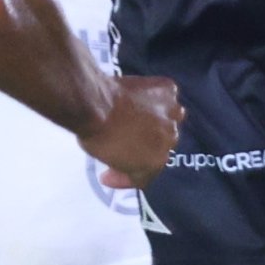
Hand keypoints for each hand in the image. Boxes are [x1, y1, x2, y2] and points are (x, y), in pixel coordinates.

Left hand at [83, 70, 183, 185]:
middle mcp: (171, 139)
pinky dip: (157, 97)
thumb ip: (126, 163)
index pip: (146, 173)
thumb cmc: (95, 134)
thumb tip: (125, 159)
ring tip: (138, 114)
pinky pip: (167, 95)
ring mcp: (172, 113)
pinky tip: (142, 95)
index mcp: (157, 162)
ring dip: (159, 120)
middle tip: (126, 136)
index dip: (126, 172)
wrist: (93, 102)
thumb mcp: (108, 160)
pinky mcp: (169, 90)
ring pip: (171, 119)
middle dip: (146, 144)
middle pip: (161, 144)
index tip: (110, 169)